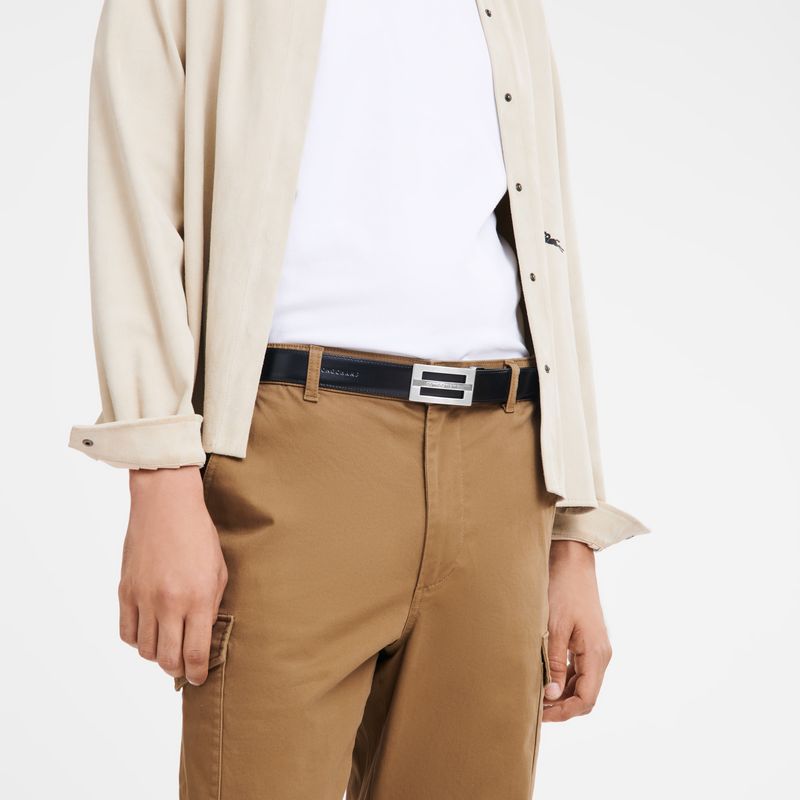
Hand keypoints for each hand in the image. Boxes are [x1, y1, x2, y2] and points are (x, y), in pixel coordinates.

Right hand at [118, 465, 227, 685]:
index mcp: (197, 598)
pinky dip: (137, 641)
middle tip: (184, 667)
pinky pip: (126, 632)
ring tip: (168, 648)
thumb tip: (203, 636)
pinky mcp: (125, 591)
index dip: (197, 673)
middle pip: (168, 658)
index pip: (195, 653)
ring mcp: (143, 598)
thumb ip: (211, 607)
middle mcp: (168, 603)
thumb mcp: (218, 571)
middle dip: (178, 669)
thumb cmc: (198, 535)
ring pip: (145, 650)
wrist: (166, 506)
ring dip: (158, 656)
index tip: (198, 679)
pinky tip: (149, 633)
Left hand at [543, 540, 611, 721]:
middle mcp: (601, 655)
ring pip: (581, 683)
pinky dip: (563, 679)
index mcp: (597, 654)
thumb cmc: (563, 590)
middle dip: (561, 706)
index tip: (540, 714)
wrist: (572, 561)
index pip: (586, 699)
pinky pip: (578, 669)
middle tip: (533, 708)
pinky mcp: (587, 640)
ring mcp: (595, 648)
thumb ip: (555, 663)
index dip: (564, 712)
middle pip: (585, 695)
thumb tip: (552, 696)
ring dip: (561, 693)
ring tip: (535, 695)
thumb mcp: (554, 628)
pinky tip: (544, 677)